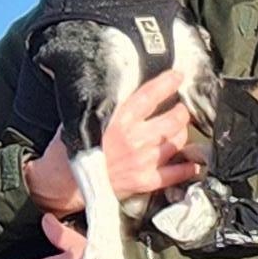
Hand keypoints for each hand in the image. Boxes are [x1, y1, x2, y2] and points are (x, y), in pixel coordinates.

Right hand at [21, 69, 202, 218]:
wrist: (63, 182)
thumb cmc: (69, 148)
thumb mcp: (82, 117)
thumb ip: (104, 106)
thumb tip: (117, 91)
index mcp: (119, 119)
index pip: (150, 95)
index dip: (167, 83)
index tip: (178, 76)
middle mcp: (135, 138)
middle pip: (173, 120)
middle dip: (181, 112)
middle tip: (181, 109)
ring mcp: (143, 160)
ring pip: (178, 142)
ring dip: (183, 134)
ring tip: (181, 130)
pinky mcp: (145, 180)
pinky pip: (177, 173)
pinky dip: (189, 167)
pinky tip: (193, 162)